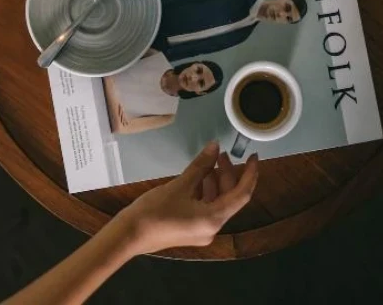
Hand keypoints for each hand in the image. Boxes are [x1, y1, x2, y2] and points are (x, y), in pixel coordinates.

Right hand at [111, 142, 258, 254]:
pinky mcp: (191, 229)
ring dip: (215, 182)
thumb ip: (200, 166)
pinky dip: (205, 192)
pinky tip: (198, 177)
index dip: (250, 174)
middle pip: (229, 198)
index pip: (242, 194)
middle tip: (222, 154)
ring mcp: (202, 231)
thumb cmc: (154, 211)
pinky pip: (206, 208)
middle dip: (227, 175)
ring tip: (209, 162)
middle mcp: (213, 228)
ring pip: (217, 202)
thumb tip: (214, 146)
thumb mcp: (180, 185)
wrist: (129, 235)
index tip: (254, 157)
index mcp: (214, 219)